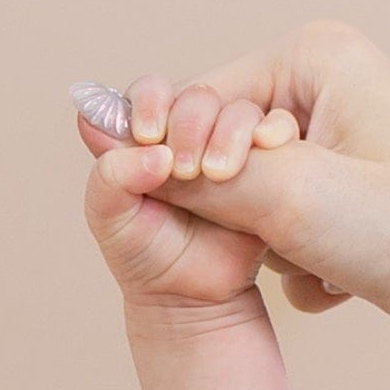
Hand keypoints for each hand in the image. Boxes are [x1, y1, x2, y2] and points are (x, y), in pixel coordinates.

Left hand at [79, 81, 298, 308]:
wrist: (190, 298)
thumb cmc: (144, 255)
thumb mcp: (109, 219)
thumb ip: (110, 176)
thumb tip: (153, 147)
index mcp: (148, 137)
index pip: (151, 92)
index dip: (151, 101)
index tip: (149, 135)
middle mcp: (190, 135)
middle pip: (198, 96)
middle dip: (190, 123)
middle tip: (182, 169)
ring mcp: (230, 148)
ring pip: (240, 110)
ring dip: (229, 132)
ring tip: (217, 174)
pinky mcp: (267, 164)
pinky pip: (279, 129)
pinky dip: (275, 131)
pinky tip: (265, 148)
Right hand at [109, 24, 389, 375]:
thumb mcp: (287, 199)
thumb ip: (193, 181)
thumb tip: (115, 160)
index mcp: (313, 57)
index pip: (195, 107)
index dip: (186, 163)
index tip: (214, 198)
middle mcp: (325, 92)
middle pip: (215, 163)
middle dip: (242, 214)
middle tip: (286, 234)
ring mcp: (337, 152)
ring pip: (244, 212)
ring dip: (274, 251)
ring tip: (331, 257)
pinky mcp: (349, 210)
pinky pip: (278, 244)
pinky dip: (301, 273)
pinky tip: (348, 279)